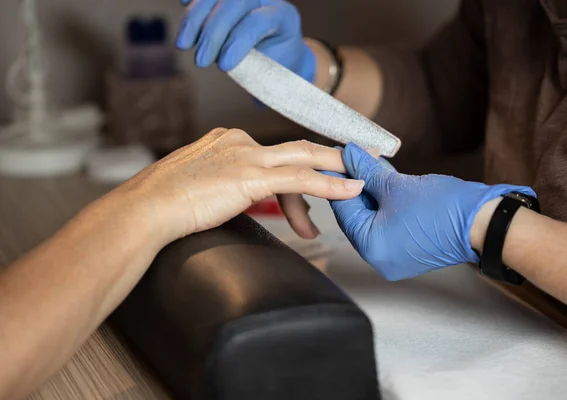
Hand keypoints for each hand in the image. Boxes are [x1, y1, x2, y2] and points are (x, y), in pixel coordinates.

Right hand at [114, 129, 363, 246]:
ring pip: (305, 159)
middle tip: (359, 162)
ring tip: (361, 183)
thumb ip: (222, 182)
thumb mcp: (198, 184)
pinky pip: (300, 179)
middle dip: (333, 157)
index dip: (303, 168)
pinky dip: (329, 186)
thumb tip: (233, 194)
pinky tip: (349, 191)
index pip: (274, 155)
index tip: (321, 175)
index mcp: (228, 140)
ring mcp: (246, 156)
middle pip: (297, 150)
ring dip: (337, 171)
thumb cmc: (163, 203)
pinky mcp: (250, 177)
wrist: (145, 209)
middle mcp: (240, 141)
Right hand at [176, 0, 314, 80]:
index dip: (239, 41)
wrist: (279, 57)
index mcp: (283, 17)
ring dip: (195, 18)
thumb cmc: (275, 70)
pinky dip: (193, 1)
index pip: (258, 21)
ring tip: (183, 45)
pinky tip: (183, 6)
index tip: (223, 67)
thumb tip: (231, 68)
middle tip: (200, 62)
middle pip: (235, 2)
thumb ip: (258, 72)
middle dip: (213, 32)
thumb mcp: (273, 75)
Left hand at [326, 143, 534, 280]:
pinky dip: (387, 202)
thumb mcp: (397, 185)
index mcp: (370, 246)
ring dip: (373, 190)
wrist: (485, 224)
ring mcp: (395, 255)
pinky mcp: (409, 248)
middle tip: (354, 156)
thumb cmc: (443, 209)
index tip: (335, 158)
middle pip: (357, 213)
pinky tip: (386, 179)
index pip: (343, 208)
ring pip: (374, 216)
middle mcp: (379, 257)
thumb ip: (367, 171)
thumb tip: (349, 157)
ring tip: (371, 162)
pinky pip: (389, 222)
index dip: (339, 179)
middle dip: (357, 182)